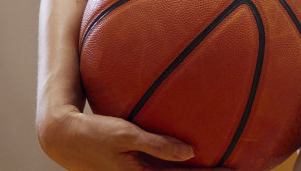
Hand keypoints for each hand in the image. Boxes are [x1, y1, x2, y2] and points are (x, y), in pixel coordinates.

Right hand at [37, 103, 208, 170]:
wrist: (63, 138)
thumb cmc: (93, 133)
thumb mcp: (125, 135)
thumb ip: (157, 145)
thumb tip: (190, 153)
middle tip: (238, 168)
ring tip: (221, 165)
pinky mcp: (133, 168)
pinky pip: (161, 168)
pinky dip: (177, 165)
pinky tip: (191, 154)